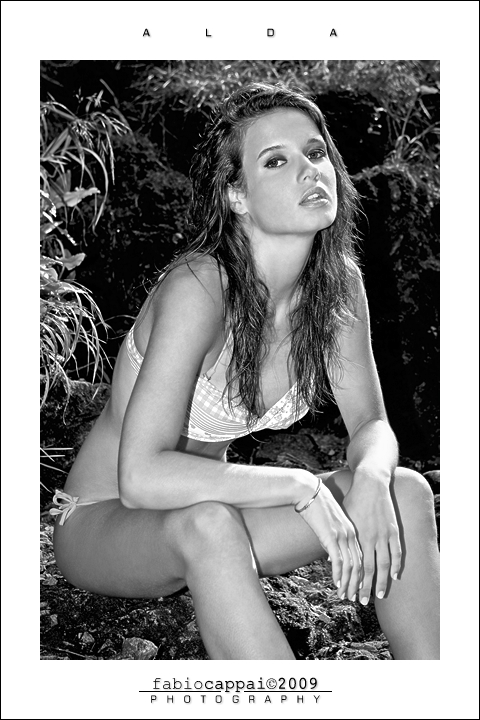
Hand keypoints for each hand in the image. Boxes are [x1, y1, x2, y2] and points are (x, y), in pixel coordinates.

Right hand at [299, 481, 362, 599]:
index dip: (361, 575)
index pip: (361, 558)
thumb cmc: (316, 505)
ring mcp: (342, 536)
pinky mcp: (331, 536)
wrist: (309, 492)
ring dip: (348, 584)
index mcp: (352, 531)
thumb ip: (334, 536)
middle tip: (355, 598)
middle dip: (358, 585)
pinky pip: (339, 560)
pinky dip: (339, 574)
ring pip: (351, 566)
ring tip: (345, 596)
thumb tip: (332, 551)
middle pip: (359, 565)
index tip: (359, 588)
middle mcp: (350, 534)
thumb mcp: (330, 523)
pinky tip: (337, 584)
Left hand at [342, 473, 401, 604]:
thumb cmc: (353, 501)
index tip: (349, 593)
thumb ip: (338, 540)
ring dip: (383, 581)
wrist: (370, 483)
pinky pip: (397, 551)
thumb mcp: (342, 520)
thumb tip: (330, 558)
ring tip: (380, 595)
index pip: (355, 565)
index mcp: (357, 536)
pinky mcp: (393, 529)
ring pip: (384, 564)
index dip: (352, 581)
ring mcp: (384, 534)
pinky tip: (395, 576)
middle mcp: (371, 538)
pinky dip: (396, 565)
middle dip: (366, 587)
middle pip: (370, 569)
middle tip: (363, 602)